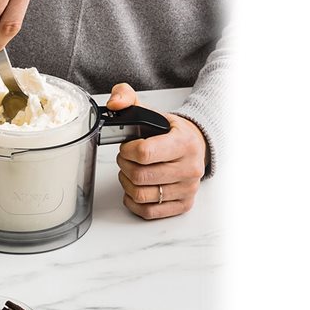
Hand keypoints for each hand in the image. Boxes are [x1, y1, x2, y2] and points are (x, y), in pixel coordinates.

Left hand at [106, 83, 207, 219]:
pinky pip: (148, 212)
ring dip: (127, 183)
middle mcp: (190, 168)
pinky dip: (134, 201)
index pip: (145, 153)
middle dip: (124, 166)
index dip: (127, 151)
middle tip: (126, 158)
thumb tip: (113, 104)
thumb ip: (127, 97)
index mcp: (184, 143)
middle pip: (139, 176)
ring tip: (130, 171)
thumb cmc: (170, 132)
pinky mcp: (182, 204)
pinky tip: (135, 188)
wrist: (196, 146)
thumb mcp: (151, 110)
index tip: (126, 147)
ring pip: (141, 195)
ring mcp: (187, 189)